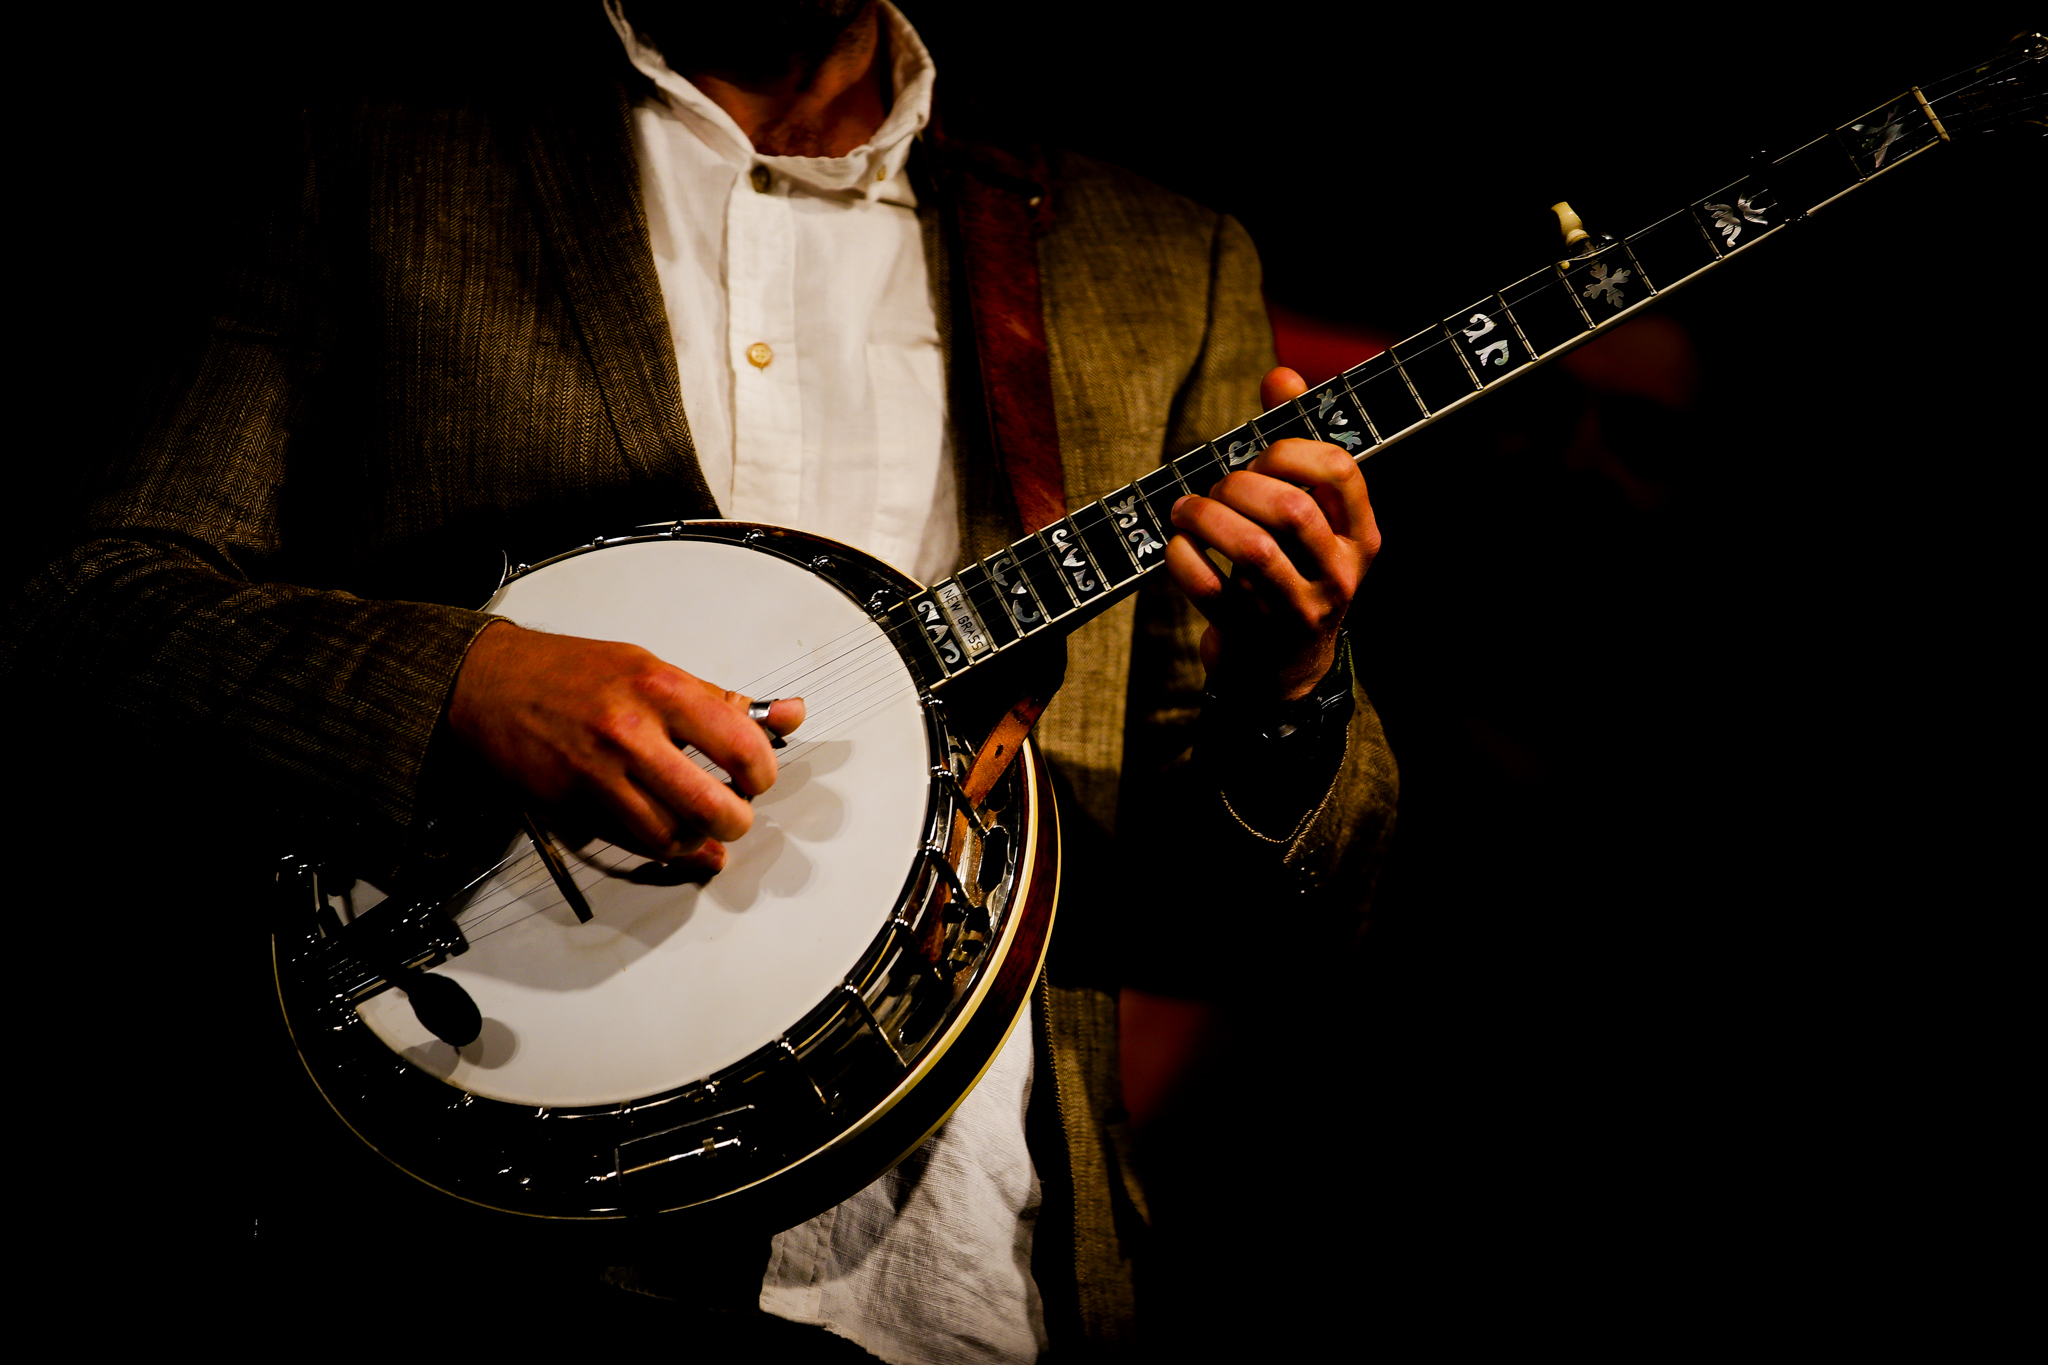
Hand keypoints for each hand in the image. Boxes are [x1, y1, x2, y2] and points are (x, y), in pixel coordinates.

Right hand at [447, 621, 804, 873]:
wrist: (490, 683)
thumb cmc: (573, 672)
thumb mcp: (653, 667)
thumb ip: (722, 700)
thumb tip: (790, 715)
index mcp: (660, 688)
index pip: (742, 745)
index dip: (762, 772)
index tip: (757, 775)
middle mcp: (631, 732)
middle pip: (712, 806)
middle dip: (737, 820)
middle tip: (737, 811)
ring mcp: (600, 775)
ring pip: (672, 837)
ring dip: (700, 842)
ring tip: (704, 826)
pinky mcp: (575, 806)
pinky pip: (633, 843)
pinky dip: (664, 850)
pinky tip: (677, 842)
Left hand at [1166, 367, 1380, 700]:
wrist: (1284, 672)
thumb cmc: (1292, 571)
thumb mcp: (1310, 517)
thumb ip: (1294, 444)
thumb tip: (1280, 375)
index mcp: (1360, 538)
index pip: (1340, 470)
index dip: (1291, 448)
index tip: (1262, 454)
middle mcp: (1337, 575)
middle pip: (1290, 509)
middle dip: (1240, 484)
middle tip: (1217, 488)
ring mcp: (1294, 611)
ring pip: (1252, 550)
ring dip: (1205, 516)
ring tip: (1185, 508)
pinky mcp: (1249, 636)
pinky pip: (1208, 588)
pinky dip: (1182, 558)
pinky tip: (1178, 545)